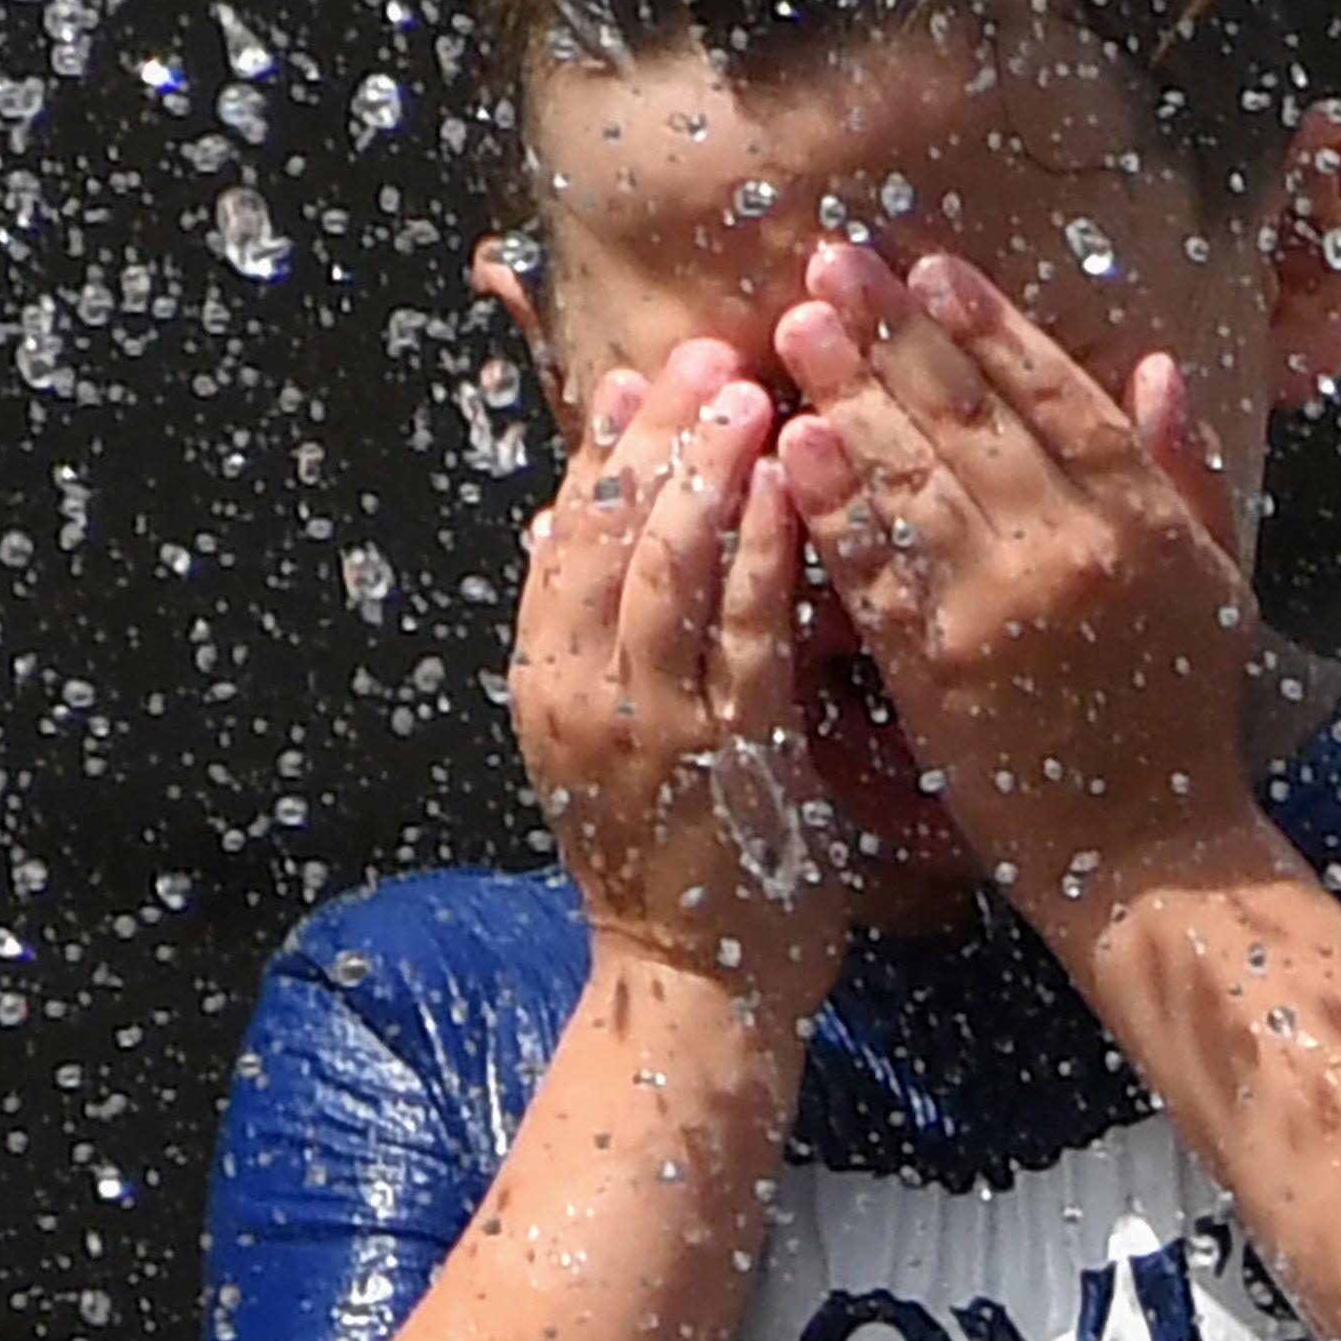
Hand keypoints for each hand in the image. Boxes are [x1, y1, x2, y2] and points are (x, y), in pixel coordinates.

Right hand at [512, 338, 850, 1006]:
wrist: (690, 987)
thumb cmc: (668, 860)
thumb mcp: (600, 739)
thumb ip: (589, 634)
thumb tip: (564, 517)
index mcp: (544, 683)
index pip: (560, 537)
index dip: (603, 450)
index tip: (640, 375)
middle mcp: (580, 695)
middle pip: (602, 529)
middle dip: (656, 433)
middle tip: (706, 353)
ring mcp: (651, 724)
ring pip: (664, 565)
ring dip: (706, 469)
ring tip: (748, 392)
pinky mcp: (729, 753)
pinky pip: (746, 631)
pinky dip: (767, 550)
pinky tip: (796, 488)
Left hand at [768, 242, 1259, 904]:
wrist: (1148, 850)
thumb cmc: (1183, 714)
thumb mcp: (1214, 579)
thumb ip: (1187, 469)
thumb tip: (1159, 367)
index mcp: (1145, 517)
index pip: (1058, 394)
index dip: (990, 325)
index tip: (931, 267)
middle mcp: (1075, 547)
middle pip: (971, 418)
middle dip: (894, 332)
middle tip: (830, 264)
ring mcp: (1001, 608)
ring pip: (915, 479)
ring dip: (848, 394)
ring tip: (796, 327)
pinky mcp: (939, 672)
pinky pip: (877, 571)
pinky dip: (833, 505)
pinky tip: (792, 447)